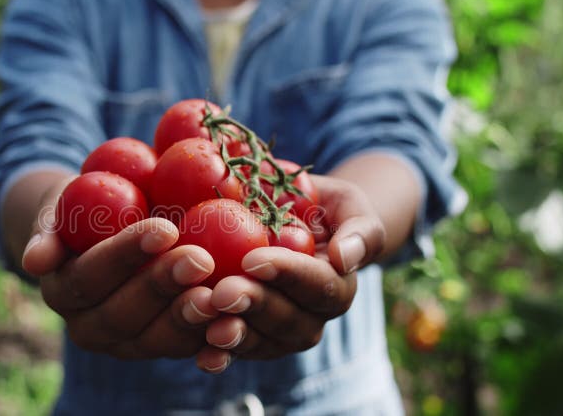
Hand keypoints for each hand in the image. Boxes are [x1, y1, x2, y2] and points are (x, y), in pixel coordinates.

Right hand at [22, 188, 219, 359]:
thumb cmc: (86, 209)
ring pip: (155, 341)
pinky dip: (211, 344)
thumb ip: (50, 230)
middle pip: (123, 315)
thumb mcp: (62, 207)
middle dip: (161, 287)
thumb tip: (35, 262)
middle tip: (199, 258)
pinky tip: (234, 326)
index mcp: (62, 293)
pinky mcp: (162, 347)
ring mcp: (128, 344)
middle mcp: (90, 328)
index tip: (162, 228)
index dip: (124, 256)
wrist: (107, 234)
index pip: (90, 278)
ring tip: (219, 294)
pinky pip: (186, 350)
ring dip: (188, 319)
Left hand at [195, 175, 386, 371]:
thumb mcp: (349, 206)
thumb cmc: (323, 209)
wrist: (293, 222)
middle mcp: (312, 318)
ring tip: (209, 325)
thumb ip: (360, 231)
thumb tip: (345, 258)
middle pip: (289, 321)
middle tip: (222, 293)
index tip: (253, 261)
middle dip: (255, 307)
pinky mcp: (251, 339)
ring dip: (236, 336)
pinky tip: (202, 357)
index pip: (319, 286)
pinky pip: (237, 354)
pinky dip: (219, 357)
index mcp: (338, 288)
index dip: (287, 275)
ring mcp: (281, 334)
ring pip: (264, 343)